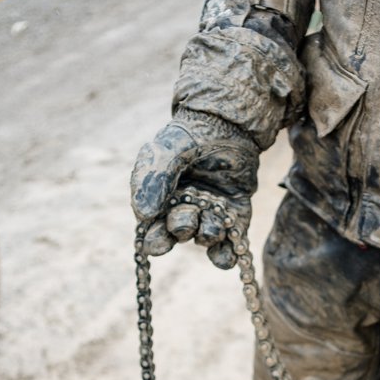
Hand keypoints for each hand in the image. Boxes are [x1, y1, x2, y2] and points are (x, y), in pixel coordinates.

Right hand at [129, 109, 260, 268]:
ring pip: (205, 236)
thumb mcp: (166, 151)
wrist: (228, 122)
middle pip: (178, 234)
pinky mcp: (236, 215)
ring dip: (207, 234)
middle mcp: (184, 211)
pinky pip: (231, 242)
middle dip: (180, 232)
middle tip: (184, 223)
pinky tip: (228, 257)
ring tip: (212, 225)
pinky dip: (228, 255)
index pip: (153, 229)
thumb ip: (153, 179)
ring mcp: (210, 214)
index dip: (154, 240)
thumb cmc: (188, 136)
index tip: (158, 240)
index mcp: (160, 200)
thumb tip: (143, 216)